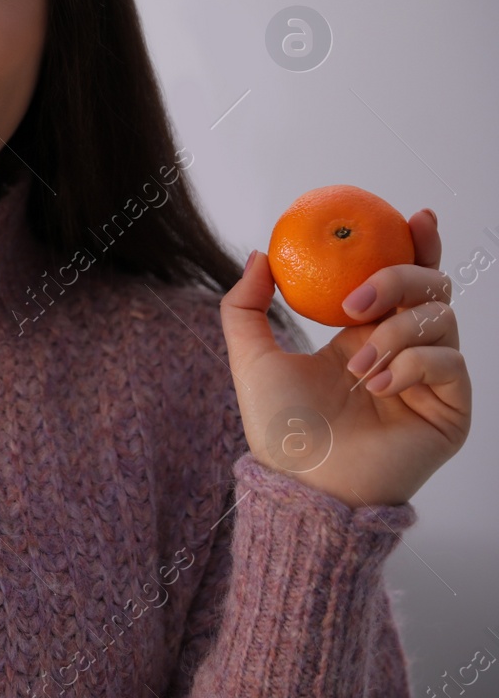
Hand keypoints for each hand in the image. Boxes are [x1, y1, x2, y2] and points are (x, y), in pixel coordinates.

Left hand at [220, 208, 471, 507]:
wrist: (303, 481)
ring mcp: (430, 379)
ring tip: (357, 368)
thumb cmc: (278, 427)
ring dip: (393, 333)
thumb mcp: (250, 356)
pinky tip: (379, 386)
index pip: (402, 278)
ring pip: (440, 320)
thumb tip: (260, 253)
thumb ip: (245, 304)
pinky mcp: (450, 408)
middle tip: (356, 302)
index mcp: (365, 334)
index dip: (416, 244)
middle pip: (430, 287)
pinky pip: (448, 361)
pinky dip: (411, 364)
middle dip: (398, 278)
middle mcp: (404, 350)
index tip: (412, 216)